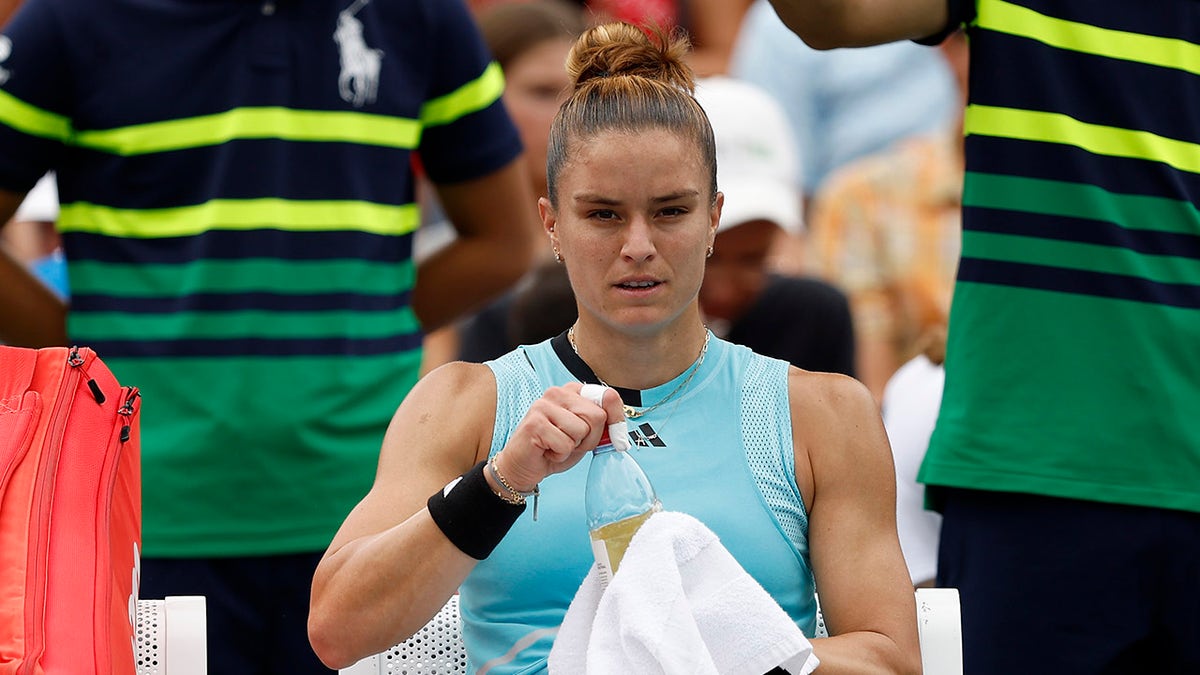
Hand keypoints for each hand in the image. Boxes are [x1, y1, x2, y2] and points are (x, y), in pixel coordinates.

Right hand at [491, 383, 623, 491]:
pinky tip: (546, 451)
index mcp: (572, 390)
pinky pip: (565, 444)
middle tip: (570, 443)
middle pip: (597, 416)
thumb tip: (618, 428)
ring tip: (556, 445)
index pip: (609, 397)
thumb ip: (603, 425)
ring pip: (582, 430)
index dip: (616, 421)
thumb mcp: (587, 436)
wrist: (524, 467)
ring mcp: (543, 405)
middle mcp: (557, 392)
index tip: (615, 438)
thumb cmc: (555, 448)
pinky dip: (559, 455)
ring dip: (573, 447)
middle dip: (590, 439)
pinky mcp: (535, 423)